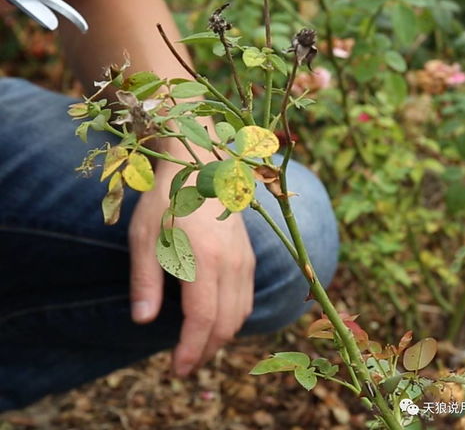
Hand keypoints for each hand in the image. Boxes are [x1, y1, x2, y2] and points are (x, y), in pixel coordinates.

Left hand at [128, 164, 255, 375]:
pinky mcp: (248, 255)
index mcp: (203, 257)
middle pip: (226, 322)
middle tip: (184, 365)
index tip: (177, 369)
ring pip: (240, 313)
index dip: (191, 348)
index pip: (203, 317)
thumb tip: (143, 320)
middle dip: (206, 350)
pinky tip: (216, 320)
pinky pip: (246, 297)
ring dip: (221, 337)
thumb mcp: (145, 234)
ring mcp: (244, 258)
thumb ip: (146, 278)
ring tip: (198, 347)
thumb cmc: (167, 199)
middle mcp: (231, 262)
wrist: (201, 168)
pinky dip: (233, 318)